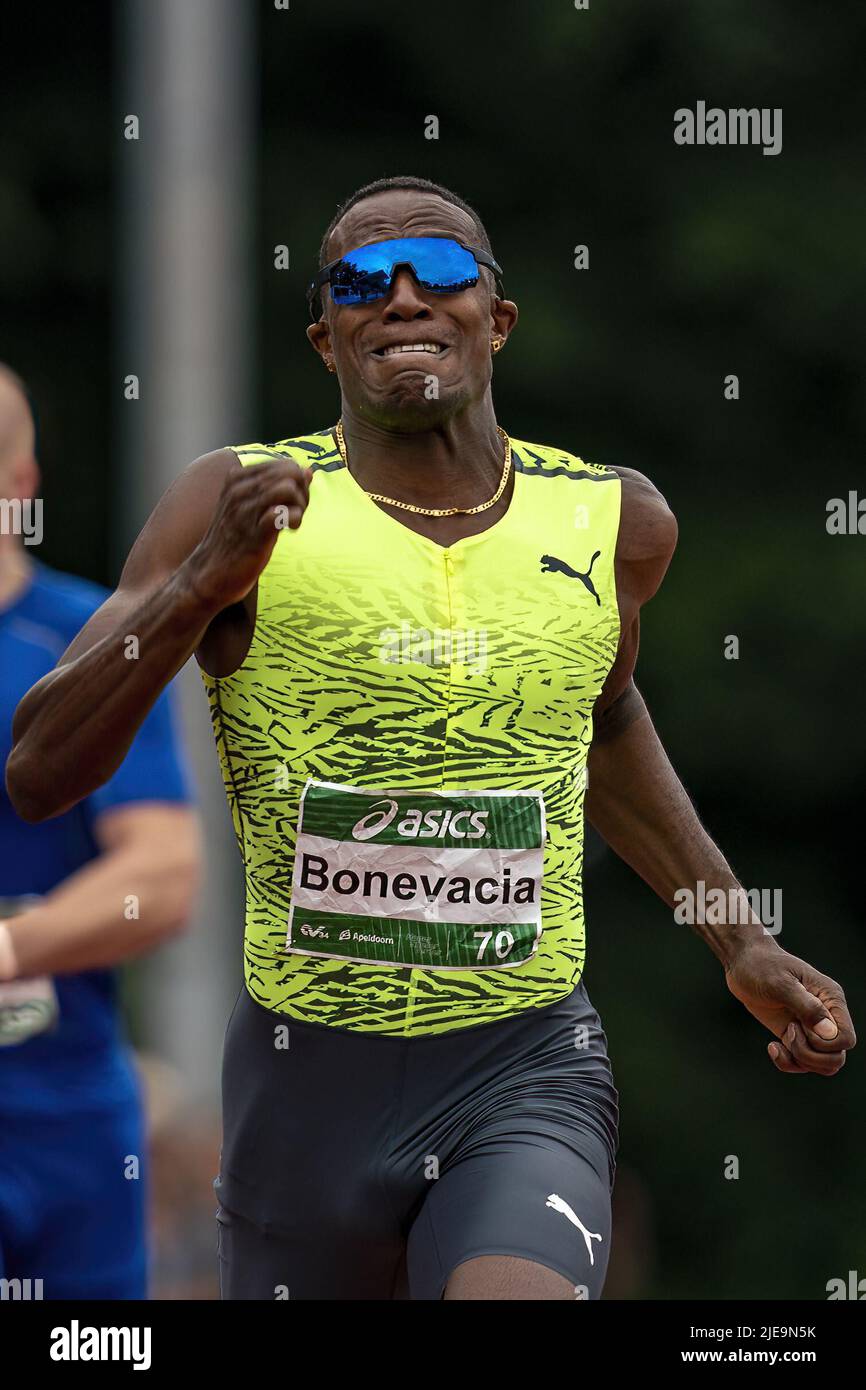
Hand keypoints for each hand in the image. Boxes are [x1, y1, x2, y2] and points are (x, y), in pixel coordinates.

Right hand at [184, 458, 312, 610]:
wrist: (210, 574)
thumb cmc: (235, 540)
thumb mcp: (255, 507)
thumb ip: (280, 487)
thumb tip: (308, 471)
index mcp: (238, 478)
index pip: (285, 465)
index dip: (298, 483)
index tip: (292, 503)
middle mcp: (239, 490)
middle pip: (290, 473)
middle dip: (302, 493)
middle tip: (296, 513)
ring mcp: (243, 511)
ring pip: (288, 488)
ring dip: (300, 506)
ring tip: (291, 522)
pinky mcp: (252, 534)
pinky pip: (282, 512)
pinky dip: (294, 519)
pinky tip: (288, 530)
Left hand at [725, 939, 855, 1074]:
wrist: (743, 962)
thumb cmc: (762, 966)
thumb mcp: (781, 983)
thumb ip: (806, 1006)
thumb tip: (828, 1032)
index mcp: (830, 999)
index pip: (846, 1039)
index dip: (824, 1044)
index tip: (799, 1024)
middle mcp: (826, 1016)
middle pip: (836, 1057)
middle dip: (810, 1056)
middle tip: (789, 1032)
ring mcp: (810, 1028)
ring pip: (823, 1064)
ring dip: (800, 1060)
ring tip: (782, 1039)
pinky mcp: (794, 1035)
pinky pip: (803, 1063)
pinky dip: (788, 1062)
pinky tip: (772, 1047)